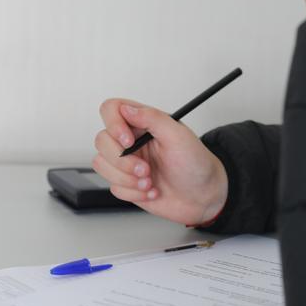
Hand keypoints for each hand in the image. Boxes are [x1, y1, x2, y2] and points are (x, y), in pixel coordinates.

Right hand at [93, 99, 227, 224]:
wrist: (204, 196)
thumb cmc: (197, 164)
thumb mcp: (179, 136)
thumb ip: (153, 118)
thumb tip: (127, 109)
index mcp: (144, 123)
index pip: (112, 110)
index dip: (113, 124)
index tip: (128, 141)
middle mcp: (132, 141)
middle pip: (101, 140)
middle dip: (123, 161)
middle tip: (146, 169)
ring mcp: (128, 162)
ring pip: (102, 164)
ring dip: (127, 178)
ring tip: (150, 181)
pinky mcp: (127, 183)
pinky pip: (113, 187)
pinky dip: (133, 192)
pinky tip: (152, 191)